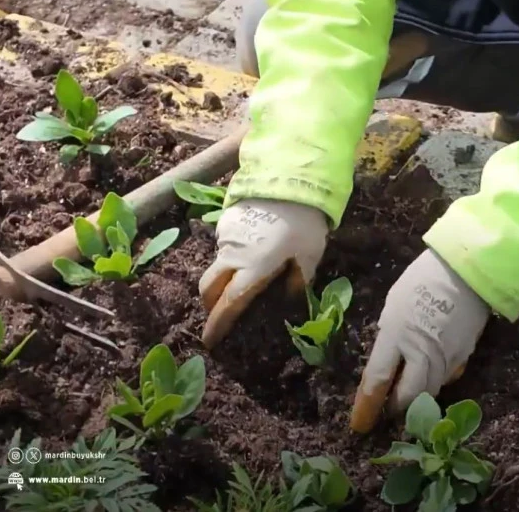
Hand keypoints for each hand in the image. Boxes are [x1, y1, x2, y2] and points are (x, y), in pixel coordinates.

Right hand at [198, 198, 327, 347]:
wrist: (290, 178)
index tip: (209, 341)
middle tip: (219, 315)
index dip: (218, 324)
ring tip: (240, 284)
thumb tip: (288, 299)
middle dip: (210, 304)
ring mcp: (226, 236)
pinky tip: (250, 254)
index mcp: (253, 269)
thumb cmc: (304, 222)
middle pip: (209, 287)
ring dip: (221, 279)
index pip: (229, 304)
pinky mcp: (227, 220)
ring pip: (215, 266)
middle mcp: (233, 255)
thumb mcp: (310, 256)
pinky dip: (231, 257)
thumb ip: (297, 281)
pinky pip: (224, 246)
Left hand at [350, 249, 491, 432]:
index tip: (359, 424)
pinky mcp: (463, 356)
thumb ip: (390, 334)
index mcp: (396, 335)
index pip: (377, 380)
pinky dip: (433, 383)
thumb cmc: (423, 280)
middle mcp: (420, 352)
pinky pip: (445, 378)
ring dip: (415, 400)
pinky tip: (428, 378)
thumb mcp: (394, 305)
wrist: (467, 271)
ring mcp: (445, 357)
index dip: (367, 406)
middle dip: (394, 409)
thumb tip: (388, 358)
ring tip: (405, 400)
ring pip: (428, 392)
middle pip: (407, 397)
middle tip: (385, 412)